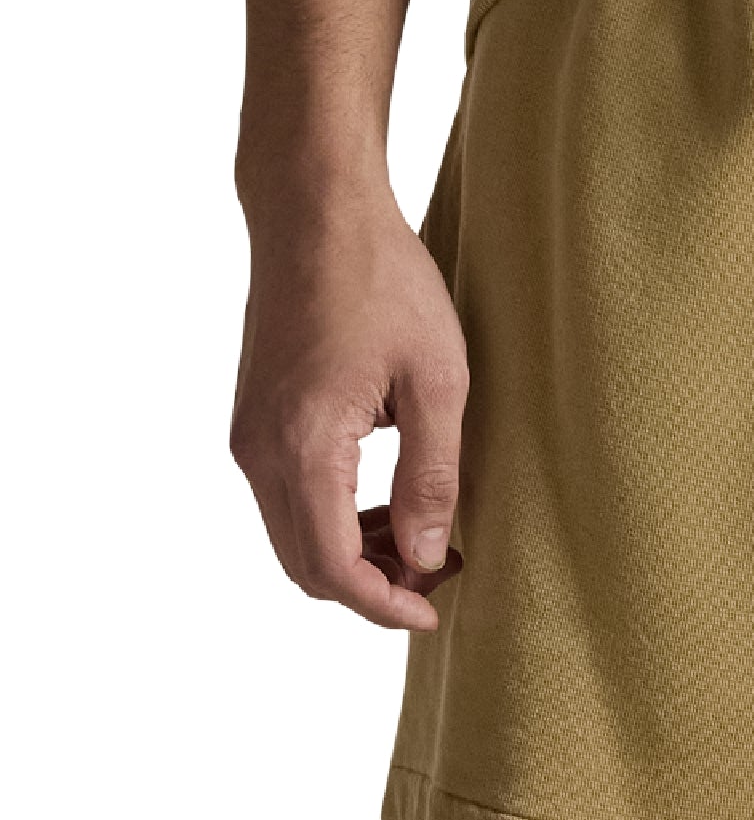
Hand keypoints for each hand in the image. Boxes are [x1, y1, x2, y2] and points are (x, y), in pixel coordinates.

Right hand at [231, 184, 467, 632]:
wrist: (313, 210)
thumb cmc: (381, 279)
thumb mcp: (437, 381)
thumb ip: (431, 478)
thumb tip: (425, 557)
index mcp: (304, 446)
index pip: (334, 569)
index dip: (385, 606)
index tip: (434, 610)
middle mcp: (261, 450)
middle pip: (307, 568)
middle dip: (372, 589)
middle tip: (438, 570)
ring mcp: (249, 436)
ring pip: (294, 540)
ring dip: (353, 557)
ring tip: (421, 535)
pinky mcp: (253, 422)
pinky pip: (287, 502)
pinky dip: (333, 522)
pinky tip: (386, 501)